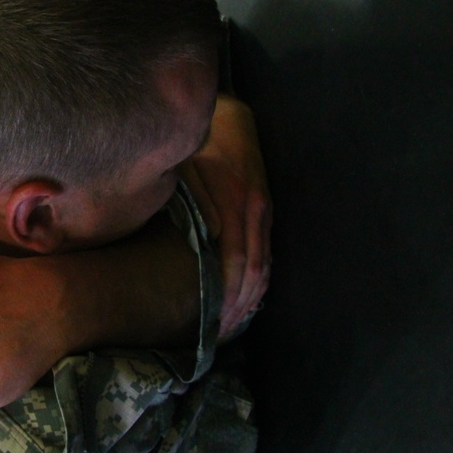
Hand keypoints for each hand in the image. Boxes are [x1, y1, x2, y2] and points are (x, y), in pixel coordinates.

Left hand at [183, 96, 271, 337]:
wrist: (230, 117)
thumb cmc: (198, 144)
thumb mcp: (186, 170)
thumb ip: (195, 204)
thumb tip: (208, 240)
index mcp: (237, 202)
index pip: (236, 261)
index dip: (226, 294)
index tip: (213, 322)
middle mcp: (256, 211)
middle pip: (254, 270)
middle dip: (239, 306)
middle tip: (221, 335)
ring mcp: (264, 211)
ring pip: (264, 264)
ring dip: (251, 297)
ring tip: (233, 325)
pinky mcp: (265, 209)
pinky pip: (266, 250)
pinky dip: (258, 277)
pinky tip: (247, 297)